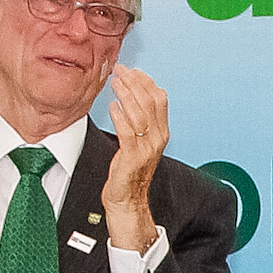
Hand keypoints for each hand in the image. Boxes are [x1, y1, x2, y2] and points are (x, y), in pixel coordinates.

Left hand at [101, 66, 168, 254]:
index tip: (132, 70)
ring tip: (115, 81)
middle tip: (120, 70)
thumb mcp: (140, 144)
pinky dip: (120, 116)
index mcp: (161, 133)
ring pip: (140, 113)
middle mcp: (158, 139)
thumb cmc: (129, 172)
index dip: (147, 82)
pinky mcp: (133, 158)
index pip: (160, 99)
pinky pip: (128, 132)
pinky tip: (111, 105)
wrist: (128, 202)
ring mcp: (147, 149)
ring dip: (127, 94)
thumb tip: (132, 98)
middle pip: (151, 102)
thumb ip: (139, 122)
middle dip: (135, 82)